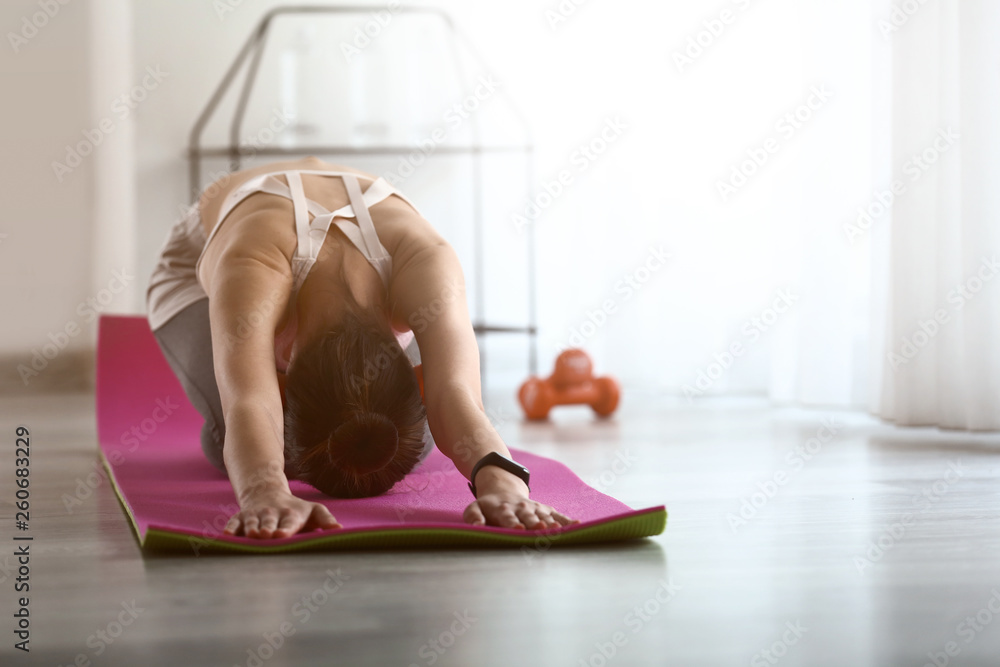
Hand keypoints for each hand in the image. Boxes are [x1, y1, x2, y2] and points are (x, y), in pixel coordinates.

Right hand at [224, 489, 341, 538]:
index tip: (283, 535)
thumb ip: (326, 520)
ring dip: (250, 529)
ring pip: (251, 522)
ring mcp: (255, 516)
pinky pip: (234, 522)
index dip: (286, 528)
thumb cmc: (296, 509)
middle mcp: (272, 514)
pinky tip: (226, 536)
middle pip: (269, 522)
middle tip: (268, 535)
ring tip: (251, 535)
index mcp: (291, 515)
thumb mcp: (313, 511)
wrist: (267, 493)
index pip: (289, 522)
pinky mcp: (241, 517)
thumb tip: (340, 530)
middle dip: (268, 528)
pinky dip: (230, 528)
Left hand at [462, 466, 577, 529]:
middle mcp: (521, 508)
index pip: (508, 517)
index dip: (513, 524)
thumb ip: (473, 516)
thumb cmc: (489, 505)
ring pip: (545, 517)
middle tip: (540, 530)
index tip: (518, 529)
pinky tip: (578, 525)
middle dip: (535, 523)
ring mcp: (535, 509)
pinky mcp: (546, 510)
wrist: (504, 488)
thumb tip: (476, 528)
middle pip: (529, 517)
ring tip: (559, 530)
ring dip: (551, 523)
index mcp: (503, 509)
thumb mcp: (475, 507)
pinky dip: (567, 521)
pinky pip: (558, 516)